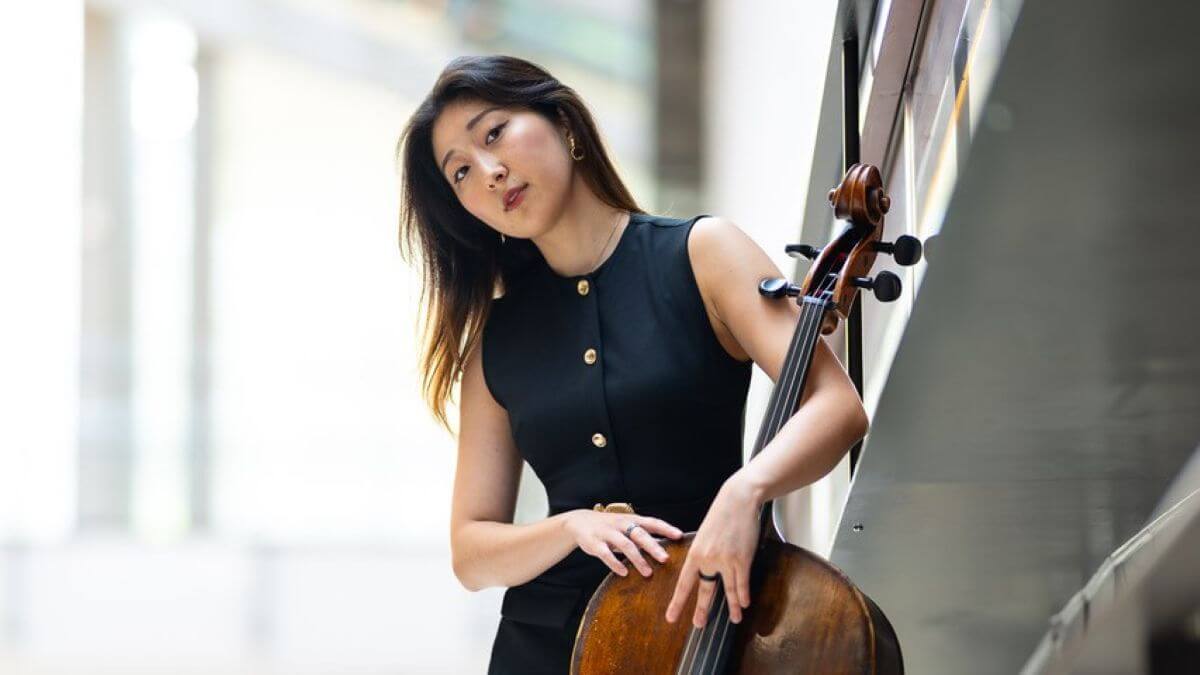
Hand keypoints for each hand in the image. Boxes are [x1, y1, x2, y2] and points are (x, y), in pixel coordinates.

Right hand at [563, 509, 683, 576]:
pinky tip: (623, 573)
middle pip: (639, 534)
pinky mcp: (595, 543)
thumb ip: (642, 535)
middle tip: (665, 559)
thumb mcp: (626, 525)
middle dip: (653, 546)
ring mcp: (607, 533)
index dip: (665, 528)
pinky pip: (606, 553)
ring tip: (648, 573)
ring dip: (637, 559)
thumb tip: (665, 548)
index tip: (679, 536)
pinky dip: (615, 563)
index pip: (651, 522)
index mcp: (631, 519)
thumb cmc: (610, 526)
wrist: (579, 521)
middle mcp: (620, 524)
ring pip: (624, 545)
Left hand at [664, 474, 762, 625]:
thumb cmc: (721, 515)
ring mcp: (725, 561)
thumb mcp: (704, 535)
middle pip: (705, 590)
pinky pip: (742, 582)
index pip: (684, 583)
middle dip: (702, 610)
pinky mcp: (741, 559)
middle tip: (698, 625)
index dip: (678, 602)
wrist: (737, 501)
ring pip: (728, 590)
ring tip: (735, 619)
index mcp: (695, 553)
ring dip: (733, 607)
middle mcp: (708, 560)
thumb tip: (704, 569)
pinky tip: (745, 604)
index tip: (671, 616)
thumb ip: (703, 554)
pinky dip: (744, 594)